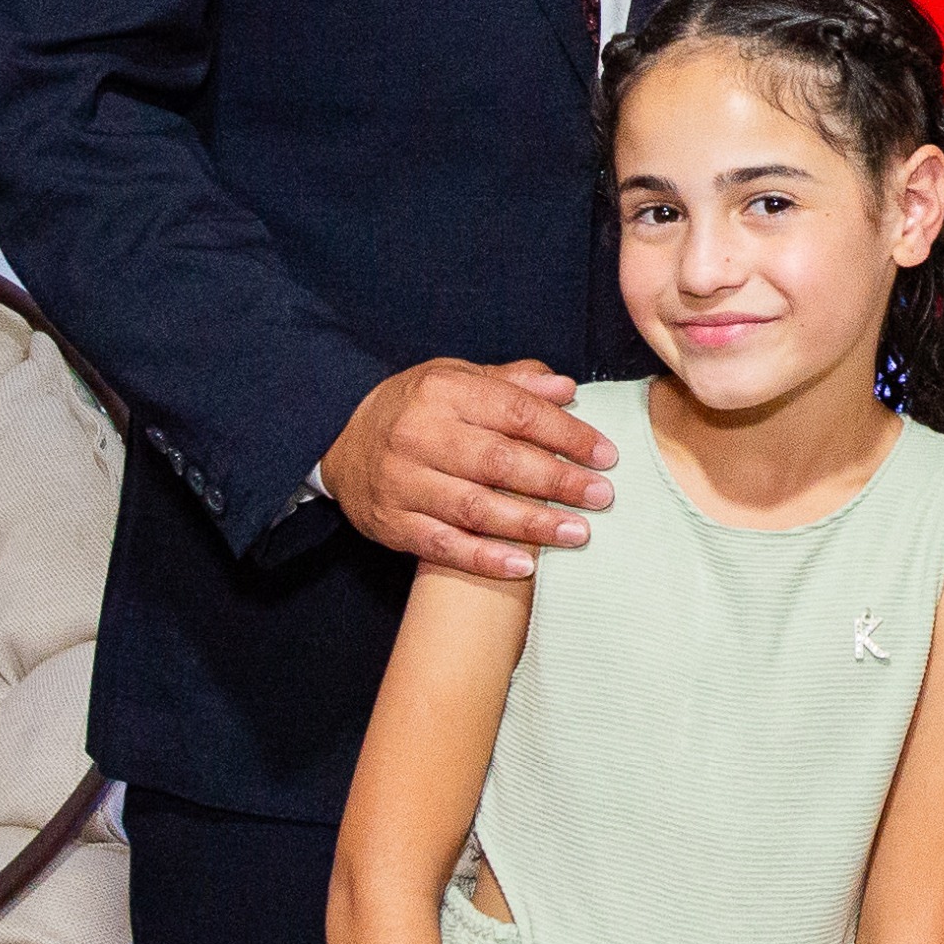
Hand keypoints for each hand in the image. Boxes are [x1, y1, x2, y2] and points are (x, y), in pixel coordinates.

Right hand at [325, 359, 619, 580]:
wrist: (338, 436)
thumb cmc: (415, 407)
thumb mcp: (457, 378)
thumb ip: (513, 383)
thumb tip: (567, 388)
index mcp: (444, 392)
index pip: (517, 413)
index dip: (566, 435)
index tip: (605, 454)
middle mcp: (420, 435)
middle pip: (500, 461)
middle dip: (557, 481)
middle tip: (601, 496)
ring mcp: (403, 482)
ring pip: (475, 507)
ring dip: (531, 523)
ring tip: (577, 532)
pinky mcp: (391, 524)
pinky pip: (443, 546)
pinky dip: (484, 558)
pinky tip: (524, 566)